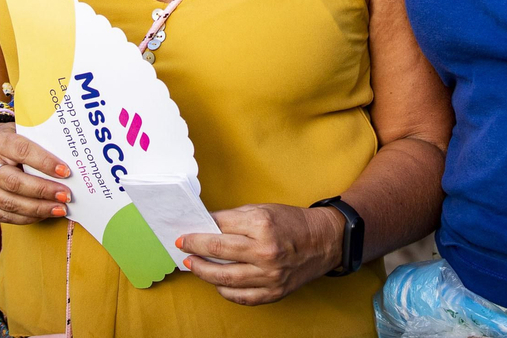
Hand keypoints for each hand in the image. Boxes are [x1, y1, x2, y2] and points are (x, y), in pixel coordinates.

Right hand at [0, 123, 72, 224]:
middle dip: (43, 191)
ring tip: (59, 209)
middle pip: (14, 182)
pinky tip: (43, 215)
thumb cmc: (12, 139)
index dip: (45, 162)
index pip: (23, 151)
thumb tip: (71, 157)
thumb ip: (41, 142)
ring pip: (9, 202)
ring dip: (37, 209)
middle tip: (65, 195)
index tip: (65, 172)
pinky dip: (26, 218)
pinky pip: (3, 215)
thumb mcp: (24, 132)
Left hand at [176, 203, 345, 304]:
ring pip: (224, 278)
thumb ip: (235, 219)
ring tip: (192, 265)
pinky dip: (224, 290)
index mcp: (262, 225)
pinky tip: (217, 283)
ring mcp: (270, 275)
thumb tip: (206, 226)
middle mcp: (265, 251)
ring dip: (202, 271)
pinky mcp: (274, 292)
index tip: (186, 230)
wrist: (324, 241)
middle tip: (182, 245)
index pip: (220, 226)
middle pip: (217, 251)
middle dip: (194, 248)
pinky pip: (240, 296)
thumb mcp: (264, 210)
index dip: (199, 228)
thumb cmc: (292, 223)